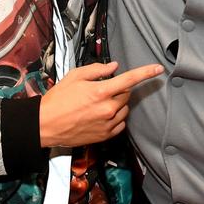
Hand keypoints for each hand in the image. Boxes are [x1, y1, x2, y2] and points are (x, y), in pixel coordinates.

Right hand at [39, 62, 163, 146]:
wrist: (46, 124)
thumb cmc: (58, 99)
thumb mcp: (74, 76)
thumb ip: (97, 70)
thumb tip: (114, 67)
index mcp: (101, 91)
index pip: (130, 79)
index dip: (146, 72)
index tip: (158, 69)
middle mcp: (108, 109)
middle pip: (126, 95)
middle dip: (119, 89)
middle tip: (102, 89)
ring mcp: (107, 124)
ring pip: (124, 109)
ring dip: (118, 104)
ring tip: (98, 103)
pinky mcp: (105, 135)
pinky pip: (120, 124)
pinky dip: (116, 118)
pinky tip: (101, 115)